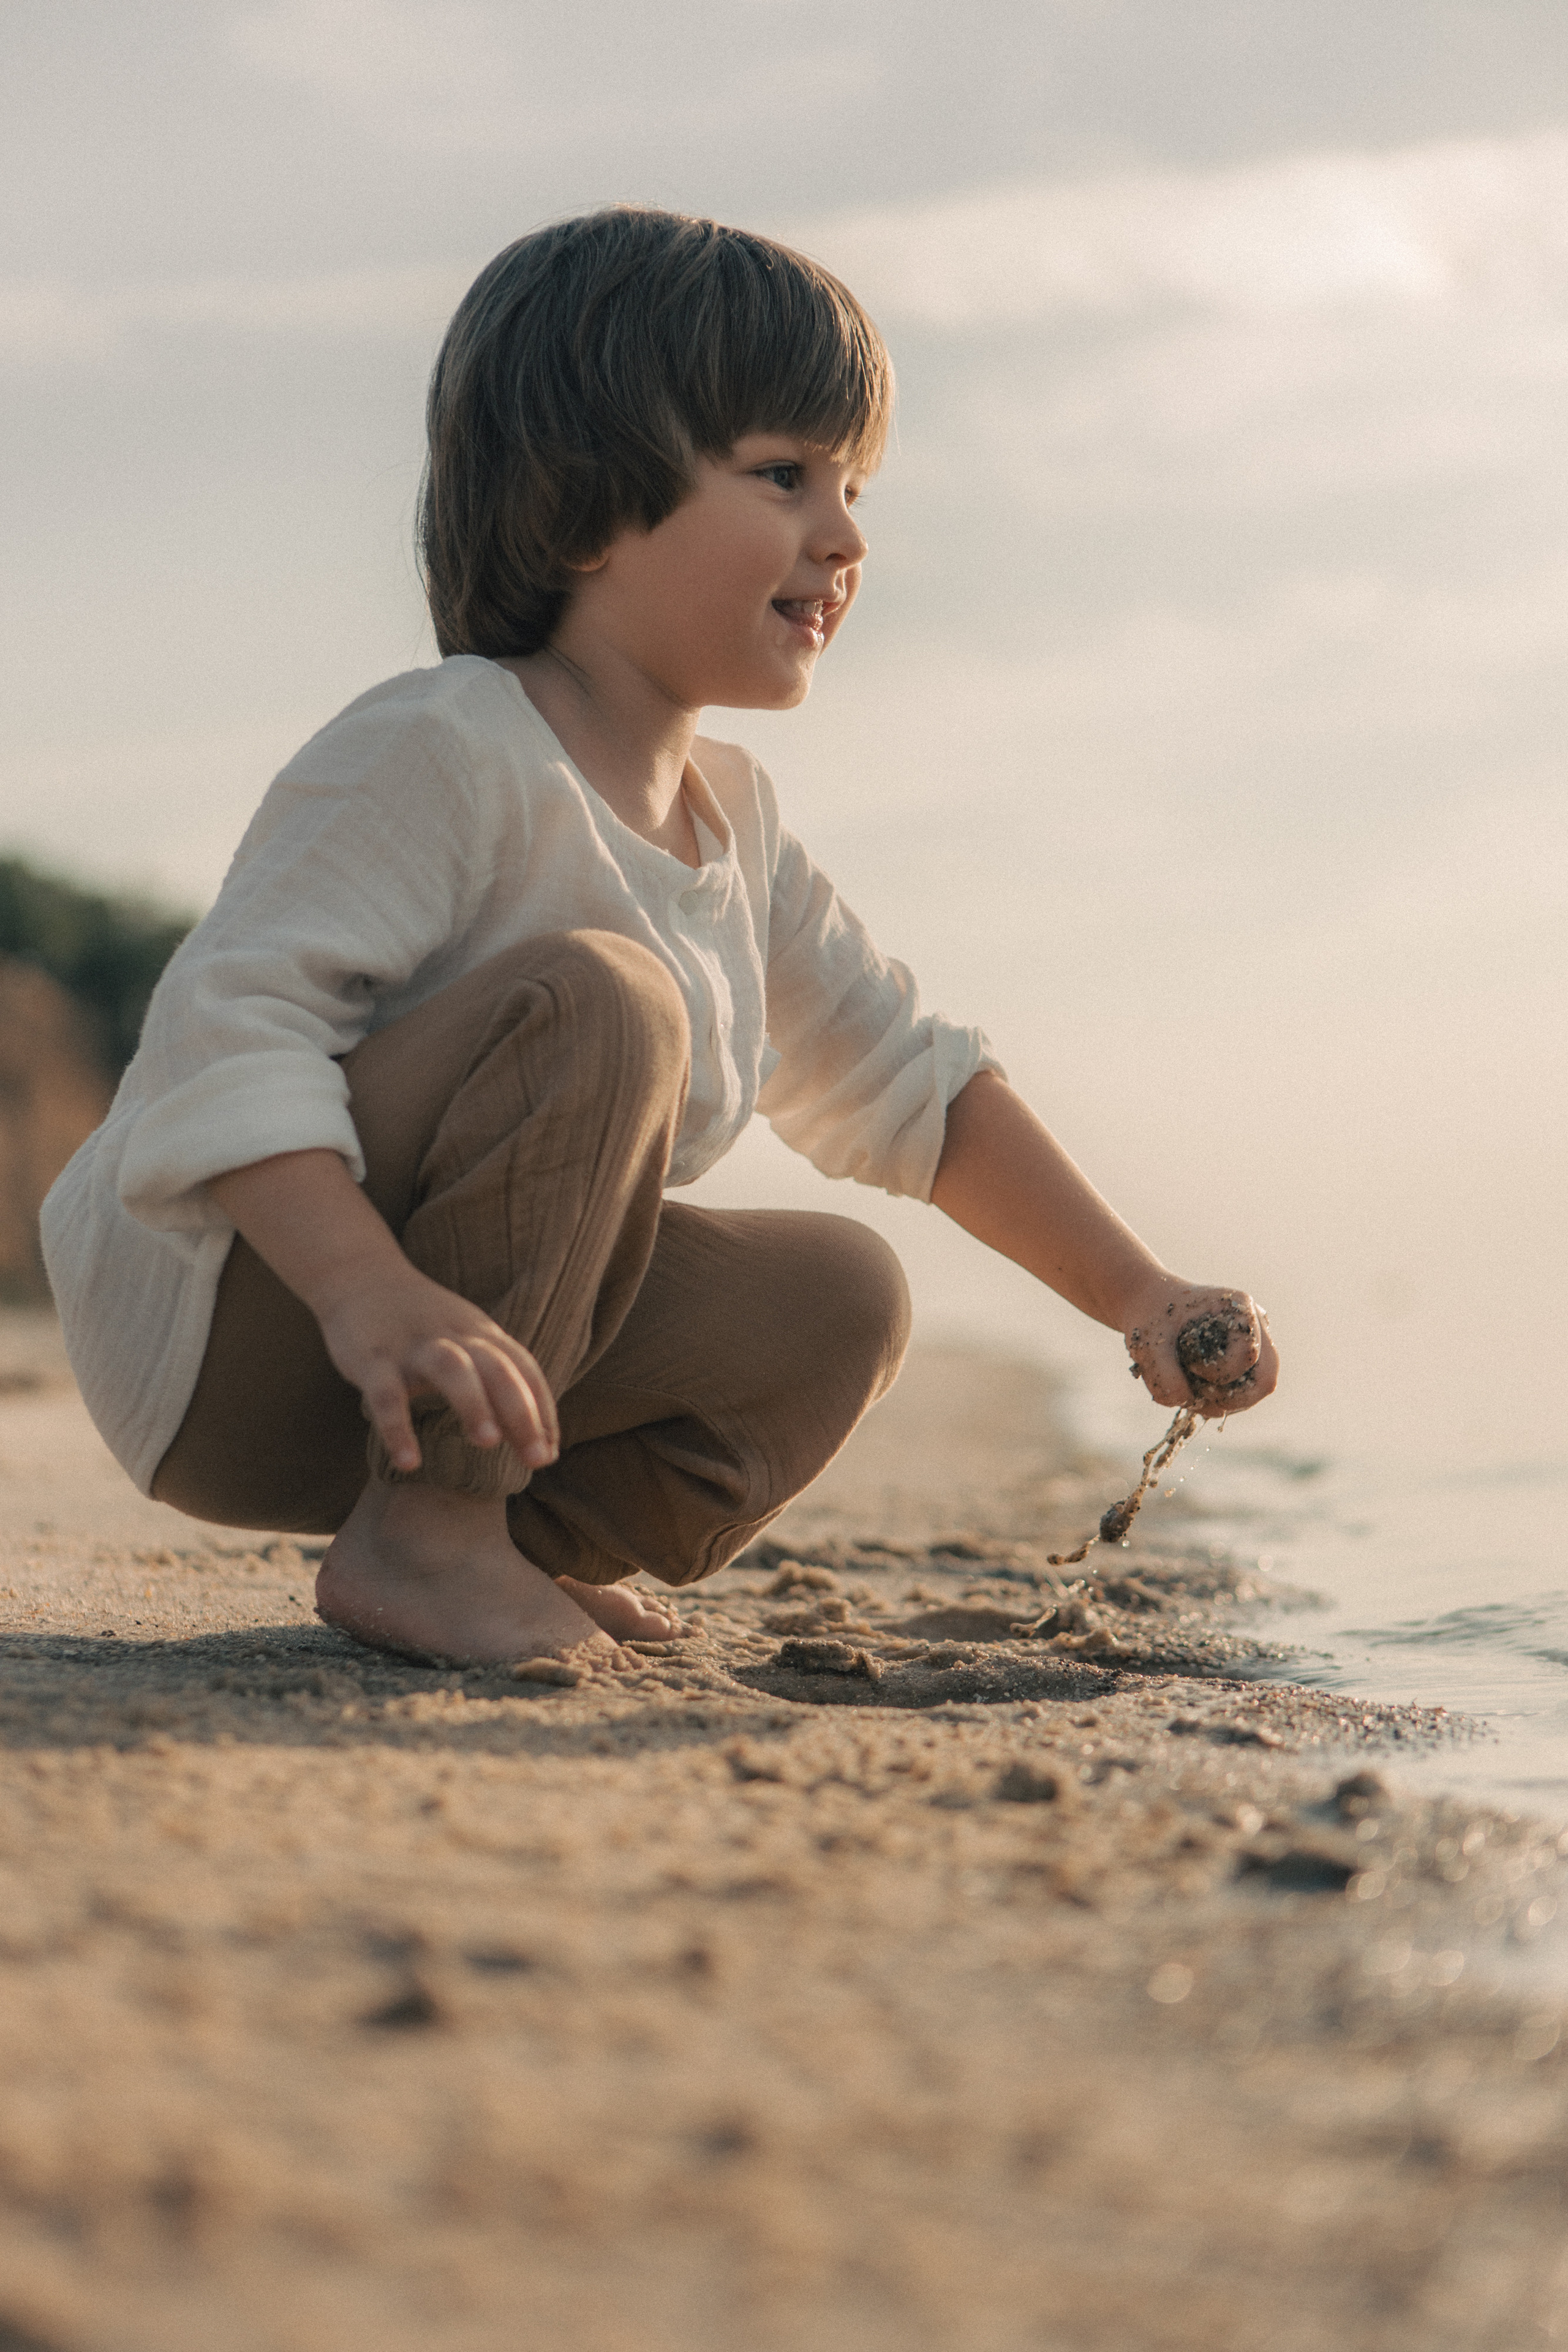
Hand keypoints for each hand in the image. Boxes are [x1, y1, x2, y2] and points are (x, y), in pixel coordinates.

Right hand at [314, 1261, 558, 1475]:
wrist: (359, 1276)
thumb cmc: (422, 1323)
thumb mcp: (464, 1338)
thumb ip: (496, 1377)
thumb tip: (533, 1434)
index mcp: (480, 1333)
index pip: (523, 1369)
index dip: (542, 1410)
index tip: (549, 1454)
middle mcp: (454, 1336)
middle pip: (498, 1368)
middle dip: (522, 1412)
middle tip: (538, 1459)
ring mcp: (413, 1346)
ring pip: (451, 1369)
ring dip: (474, 1404)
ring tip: (489, 1443)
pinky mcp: (372, 1358)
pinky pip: (386, 1395)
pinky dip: (397, 1429)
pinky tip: (409, 1463)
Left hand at [1123, 1283, 1277, 1416]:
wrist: (1150, 1307)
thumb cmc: (1150, 1319)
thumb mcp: (1145, 1344)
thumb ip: (1162, 1378)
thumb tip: (1186, 1403)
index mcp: (1239, 1307)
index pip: (1247, 1356)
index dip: (1217, 1372)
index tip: (1187, 1362)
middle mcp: (1256, 1325)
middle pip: (1266, 1380)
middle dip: (1229, 1398)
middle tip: (1195, 1394)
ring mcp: (1256, 1344)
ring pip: (1256, 1391)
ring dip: (1222, 1401)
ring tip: (1189, 1386)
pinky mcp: (1246, 1362)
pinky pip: (1245, 1394)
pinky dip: (1219, 1400)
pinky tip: (1194, 1387)